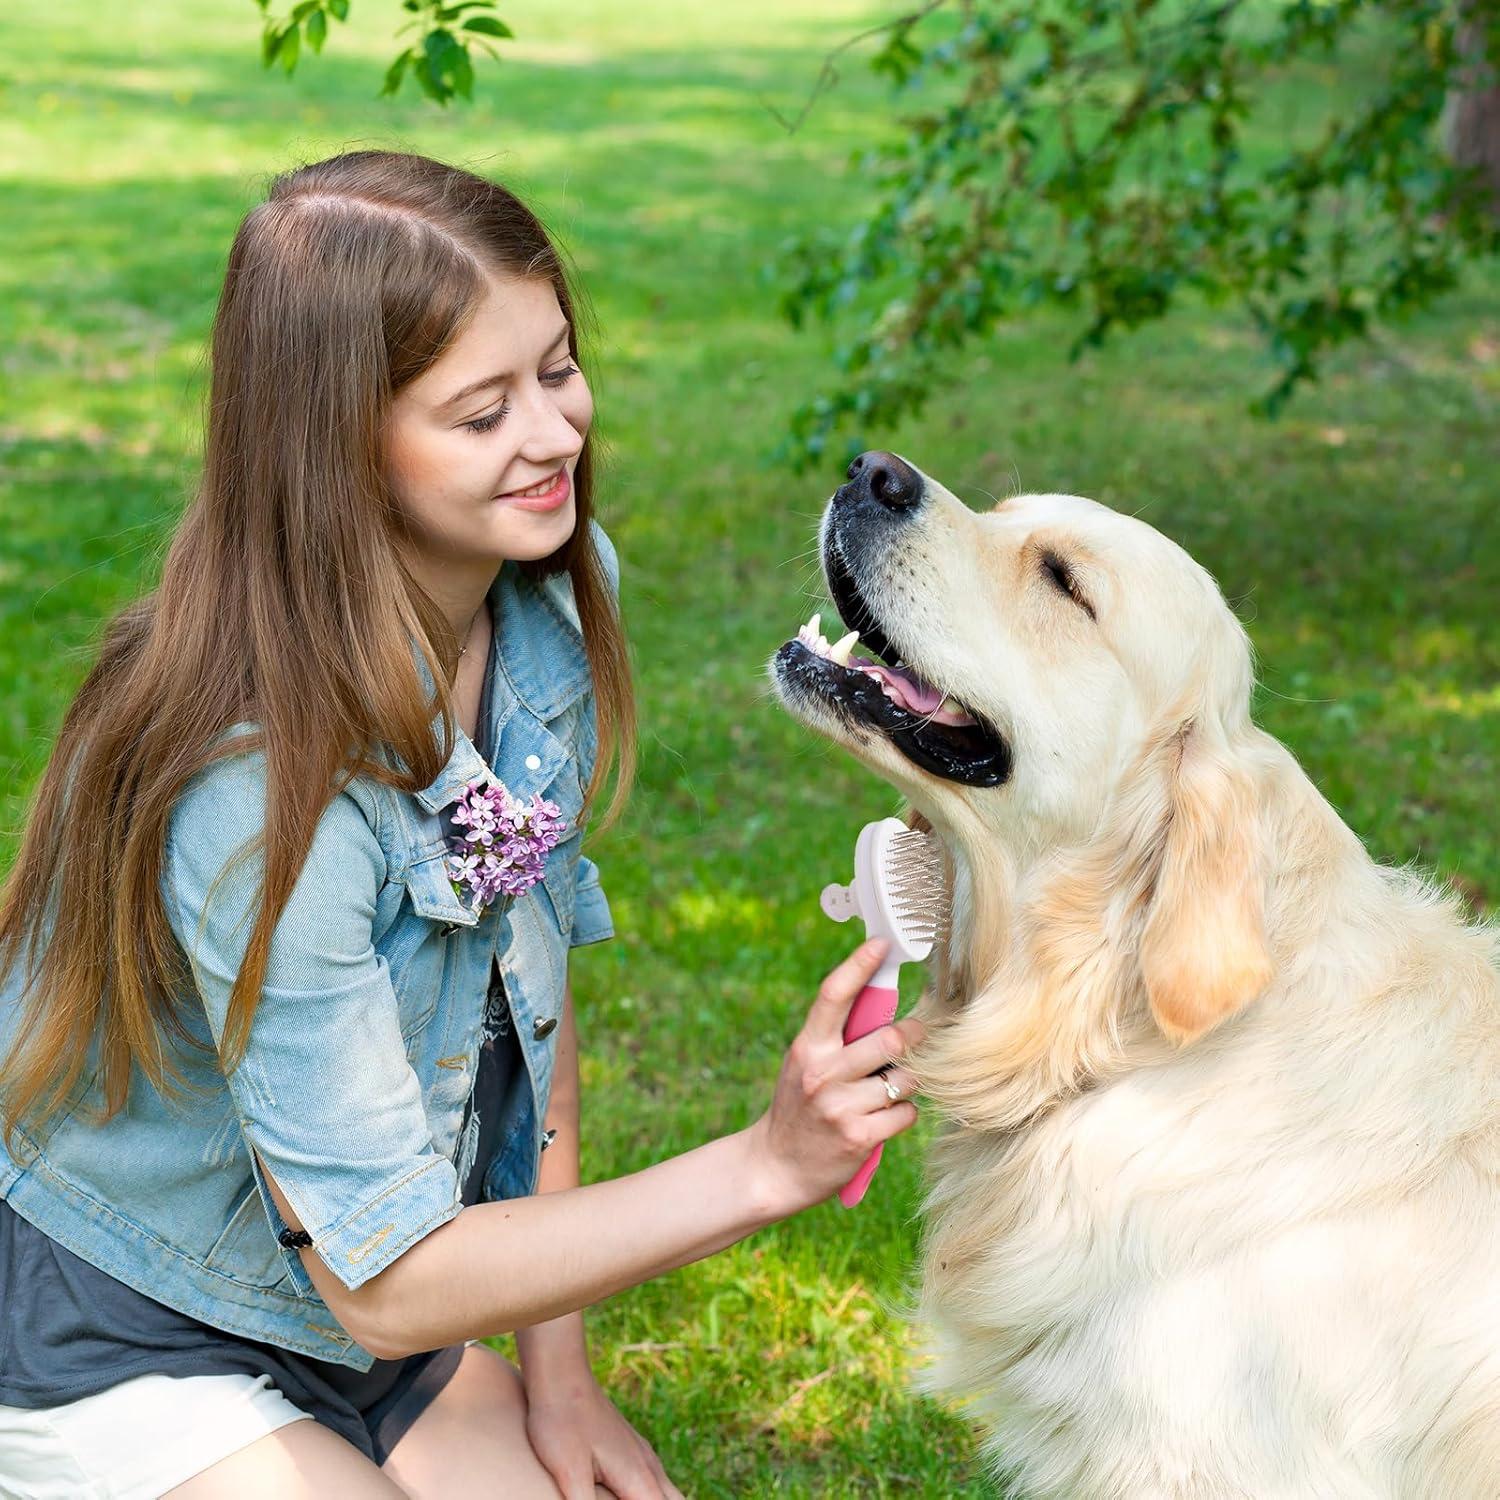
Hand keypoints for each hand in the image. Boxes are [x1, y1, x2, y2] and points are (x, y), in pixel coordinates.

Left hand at [525, 1366, 685, 1499]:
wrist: (559, 1373)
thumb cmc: (561, 1422)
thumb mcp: (569, 1473)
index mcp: (638, 1477)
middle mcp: (647, 1464)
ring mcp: (640, 1452)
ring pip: (667, 1490)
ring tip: (634, 1497)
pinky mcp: (628, 1445)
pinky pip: (654, 1478)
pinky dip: (653, 1494)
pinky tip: (632, 1494)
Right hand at [748, 937, 925, 1215]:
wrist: (775, 1168)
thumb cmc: (799, 1107)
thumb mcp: (806, 1065)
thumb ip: (837, 1039)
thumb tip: (885, 1006)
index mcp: (808, 1047)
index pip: (834, 995)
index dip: (859, 965)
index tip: (882, 944)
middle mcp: (823, 1073)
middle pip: (891, 1038)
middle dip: (914, 1036)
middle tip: (918, 1035)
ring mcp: (841, 1106)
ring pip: (906, 1078)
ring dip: (908, 1082)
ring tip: (890, 1089)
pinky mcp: (860, 1137)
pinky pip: (906, 1113)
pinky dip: (903, 1114)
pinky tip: (883, 1119)